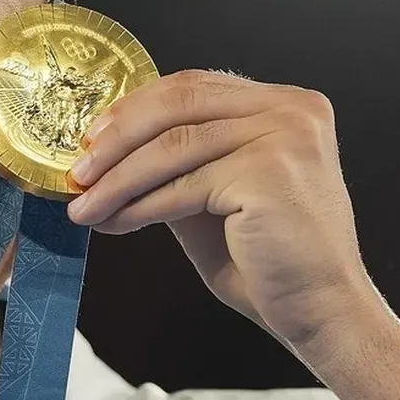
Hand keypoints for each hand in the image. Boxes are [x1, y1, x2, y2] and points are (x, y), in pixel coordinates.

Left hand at [66, 69, 376, 347]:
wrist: (322, 313)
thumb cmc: (270, 262)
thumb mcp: (216, 195)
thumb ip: (180, 162)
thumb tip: (107, 149)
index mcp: (286, 103)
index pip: (193, 86)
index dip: (134, 108)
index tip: (91, 139)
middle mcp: (292, 108)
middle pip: (178, 102)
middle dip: (117, 137)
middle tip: (78, 170)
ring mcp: (284, 135)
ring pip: (173, 145)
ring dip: (118, 178)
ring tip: (84, 205)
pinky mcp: (268, 172)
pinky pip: (183, 185)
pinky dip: (139, 205)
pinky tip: (114, 222)